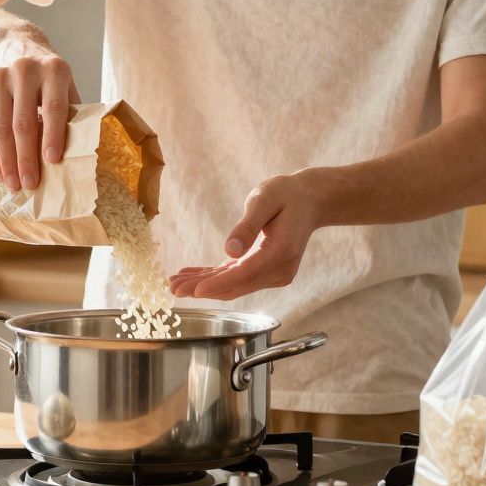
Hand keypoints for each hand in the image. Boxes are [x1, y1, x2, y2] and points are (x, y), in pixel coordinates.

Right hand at [0, 29, 79, 190]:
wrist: (8, 41)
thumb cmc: (44, 73)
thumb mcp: (63, 81)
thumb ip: (70, 110)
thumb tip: (79, 153)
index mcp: (54, 69)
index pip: (53, 107)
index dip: (53, 136)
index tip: (53, 161)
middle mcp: (25, 70)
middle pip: (23, 122)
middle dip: (26, 158)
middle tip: (30, 184)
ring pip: (1, 128)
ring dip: (7, 161)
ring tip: (14, 184)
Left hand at [169, 170, 326, 300]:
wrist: (311, 201)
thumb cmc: (288, 195)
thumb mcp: (265, 200)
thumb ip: (248, 225)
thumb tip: (229, 250)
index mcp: (280, 252)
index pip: (245, 274)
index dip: (217, 283)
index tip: (195, 290)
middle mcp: (279, 270)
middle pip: (236, 285)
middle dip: (203, 289)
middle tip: (174, 289)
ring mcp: (274, 274)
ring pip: (234, 285)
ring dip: (205, 285)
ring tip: (176, 284)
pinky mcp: (266, 271)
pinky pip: (237, 278)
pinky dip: (214, 278)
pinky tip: (193, 277)